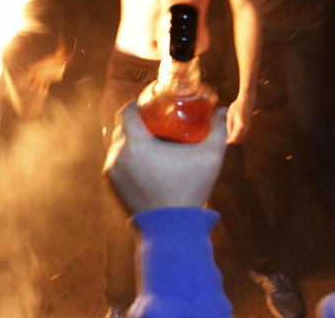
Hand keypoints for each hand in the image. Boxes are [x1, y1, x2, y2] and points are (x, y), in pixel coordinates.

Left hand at [105, 102, 227, 213]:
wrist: (171, 231)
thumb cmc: (189, 190)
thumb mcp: (210, 158)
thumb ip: (218, 132)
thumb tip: (222, 111)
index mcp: (136, 143)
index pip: (127, 112)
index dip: (137, 104)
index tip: (149, 104)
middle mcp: (118, 155)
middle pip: (121, 128)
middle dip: (135, 122)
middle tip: (153, 122)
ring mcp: (112, 173)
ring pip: (117, 147)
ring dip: (130, 141)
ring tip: (149, 142)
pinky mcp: (111, 188)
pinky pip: (115, 165)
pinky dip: (126, 159)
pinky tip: (142, 162)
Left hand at [225, 96, 254, 143]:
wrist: (246, 100)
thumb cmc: (237, 107)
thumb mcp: (230, 116)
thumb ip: (229, 126)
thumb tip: (229, 135)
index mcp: (240, 127)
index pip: (234, 138)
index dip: (229, 141)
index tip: (225, 141)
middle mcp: (246, 129)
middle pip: (239, 140)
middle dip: (233, 141)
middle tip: (227, 139)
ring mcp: (249, 128)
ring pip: (243, 138)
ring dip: (237, 139)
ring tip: (230, 136)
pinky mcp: (249, 126)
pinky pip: (245, 134)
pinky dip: (240, 136)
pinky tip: (235, 133)